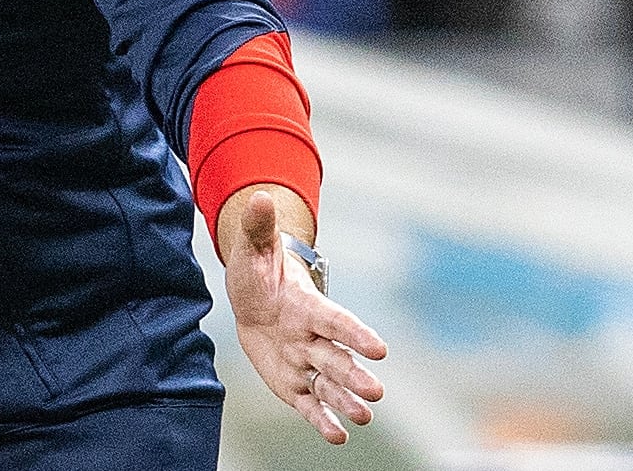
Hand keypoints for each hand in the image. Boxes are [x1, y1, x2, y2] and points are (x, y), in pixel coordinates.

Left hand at [222, 189, 387, 444]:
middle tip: (376, 390)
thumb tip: (259, 197)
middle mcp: (313, 338)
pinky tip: (339, 436)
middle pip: (336, 358)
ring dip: (346, 401)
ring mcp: (305, 363)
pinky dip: (323, 420)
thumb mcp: (254, 249)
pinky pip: (309, 405)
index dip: (355, 334)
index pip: (335, 321)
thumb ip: (259, 228)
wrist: (252, 299)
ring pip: (328, 384)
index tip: (380, 349)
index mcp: (308, 306)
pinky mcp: (294, 384)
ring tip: (365, 416)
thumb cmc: (258, 271)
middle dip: (354, 374)